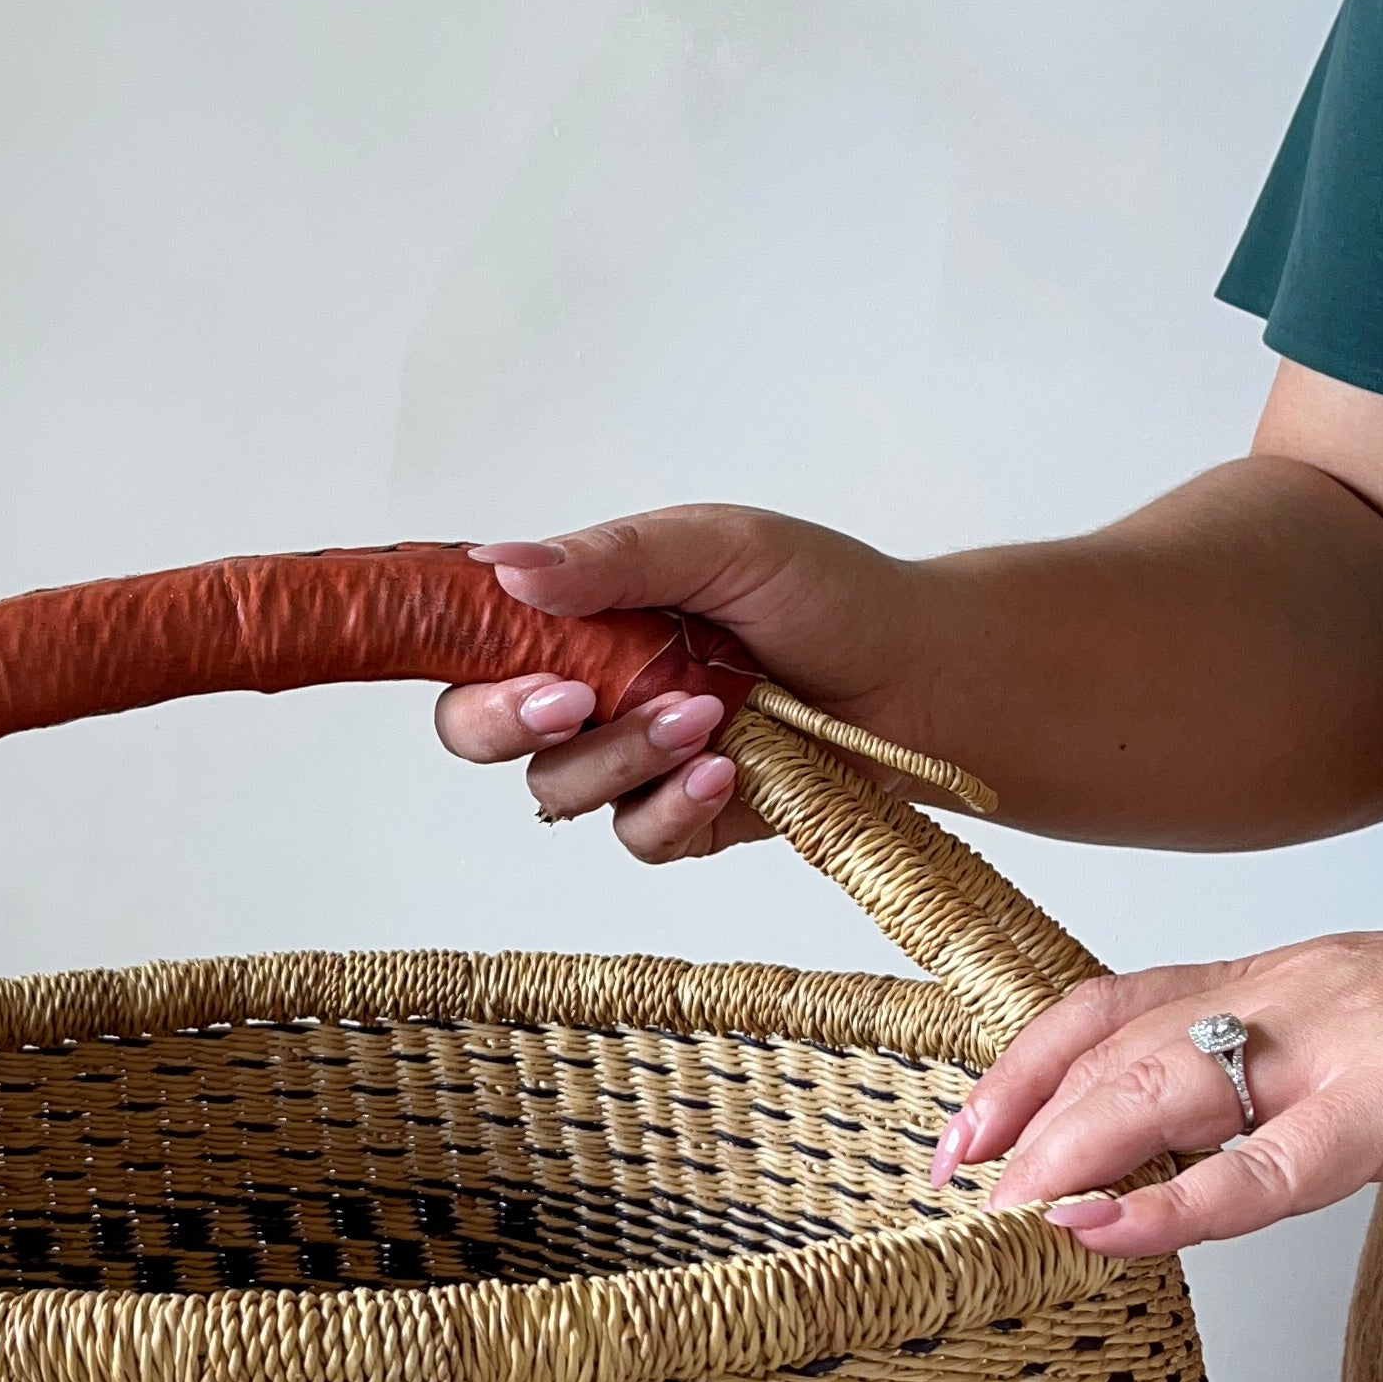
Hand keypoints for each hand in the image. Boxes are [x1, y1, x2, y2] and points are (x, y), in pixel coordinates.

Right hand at [437, 506, 906, 863]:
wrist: (925, 674)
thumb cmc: (827, 595)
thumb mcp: (722, 544)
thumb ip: (614, 557)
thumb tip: (502, 563)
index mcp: (581, 616)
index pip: (473, 639)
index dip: (457, 656)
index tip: (505, 656)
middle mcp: (590, 689)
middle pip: (476, 729)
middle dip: (506, 724)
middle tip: (571, 702)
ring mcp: (632, 759)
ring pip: (559, 788)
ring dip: (619, 757)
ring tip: (704, 718)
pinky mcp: (681, 820)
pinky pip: (633, 837)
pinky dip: (667, 809)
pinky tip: (724, 774)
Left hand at [932, 869, 1382, 1252]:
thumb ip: (1301, 1075)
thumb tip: (1211, 1142)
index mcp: (1294, 973)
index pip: (1116, 1002)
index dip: (1024, 1063)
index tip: (960, 1132)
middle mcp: (1301, 988)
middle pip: (1114, 1041)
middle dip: (1018, 1116)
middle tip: (951, 1192)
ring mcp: (1352, 1040)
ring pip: (1167, 1084)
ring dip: (1066, 1153)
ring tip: (999, 1214)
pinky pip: (1268, 1163)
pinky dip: (1173, 1203)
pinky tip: (1106, 1232)